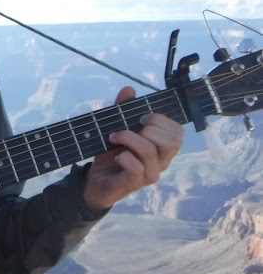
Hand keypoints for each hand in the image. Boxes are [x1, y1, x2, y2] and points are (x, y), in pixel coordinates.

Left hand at [83, 86, 183, 210]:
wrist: (95, 180)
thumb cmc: (112, 154)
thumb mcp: (117, 128)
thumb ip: (123, 110)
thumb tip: (129, 89)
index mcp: (162, 148)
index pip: (178, 132)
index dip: (161, 120)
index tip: (141, 118)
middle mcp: (161, 161)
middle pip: (173, 141)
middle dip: (150, 128)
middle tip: (130, 128)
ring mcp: (150, 174)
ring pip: (150, 151)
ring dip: (129, 138)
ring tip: (114, 137)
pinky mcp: (134, 183)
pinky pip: (136, 168)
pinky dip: (124, 156)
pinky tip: (117, 155)